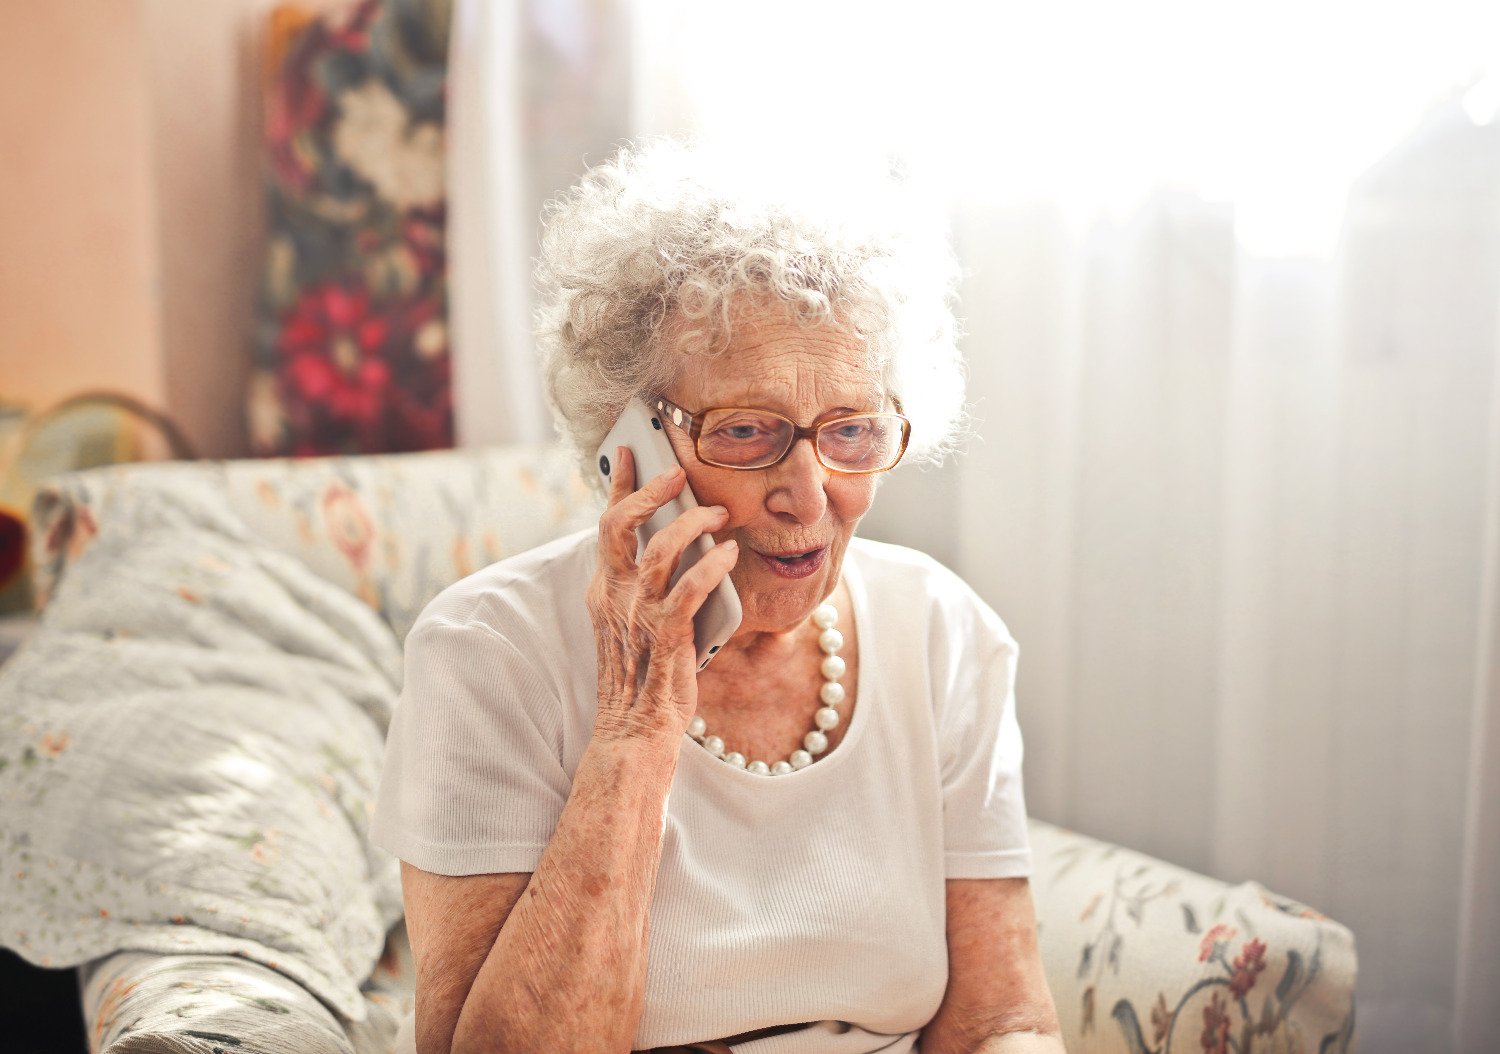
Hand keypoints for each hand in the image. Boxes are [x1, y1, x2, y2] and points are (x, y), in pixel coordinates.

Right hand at [588, 446, 737, 745]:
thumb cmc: (644, 678)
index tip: (630, 449)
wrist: (634, 734)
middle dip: (649, 490)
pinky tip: (729, 554)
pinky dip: (711, 565)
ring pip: (658, 551)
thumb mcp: (634, 622)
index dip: (618, 485)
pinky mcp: (665, 638)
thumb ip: (646, 586)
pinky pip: (688, 590)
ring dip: (692, 524)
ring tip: (719, 513)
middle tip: (678, 470)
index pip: (606, 525)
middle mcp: (614, 598)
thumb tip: (679, 542)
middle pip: (619, 526)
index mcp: (604, 591)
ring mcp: (637, 617)